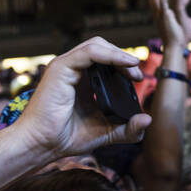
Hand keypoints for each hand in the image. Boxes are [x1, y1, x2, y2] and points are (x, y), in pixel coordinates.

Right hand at [11, 37, 151, 159]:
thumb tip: (148, 119)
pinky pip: (89, 52)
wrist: (43, 144)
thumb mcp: (106, 133)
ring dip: (119, 54)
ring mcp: (66, 66)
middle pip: (102, 48)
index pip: (105, 61)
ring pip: (96, 45)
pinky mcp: (61, 67)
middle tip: (138, 75)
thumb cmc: (67, 138)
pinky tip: (126, 63)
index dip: (123, 65)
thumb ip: (128, 129)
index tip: (138, 79)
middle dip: (123, 58)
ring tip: (133, 68)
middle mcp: (73, 70)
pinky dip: (110, 54)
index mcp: (81, 81)